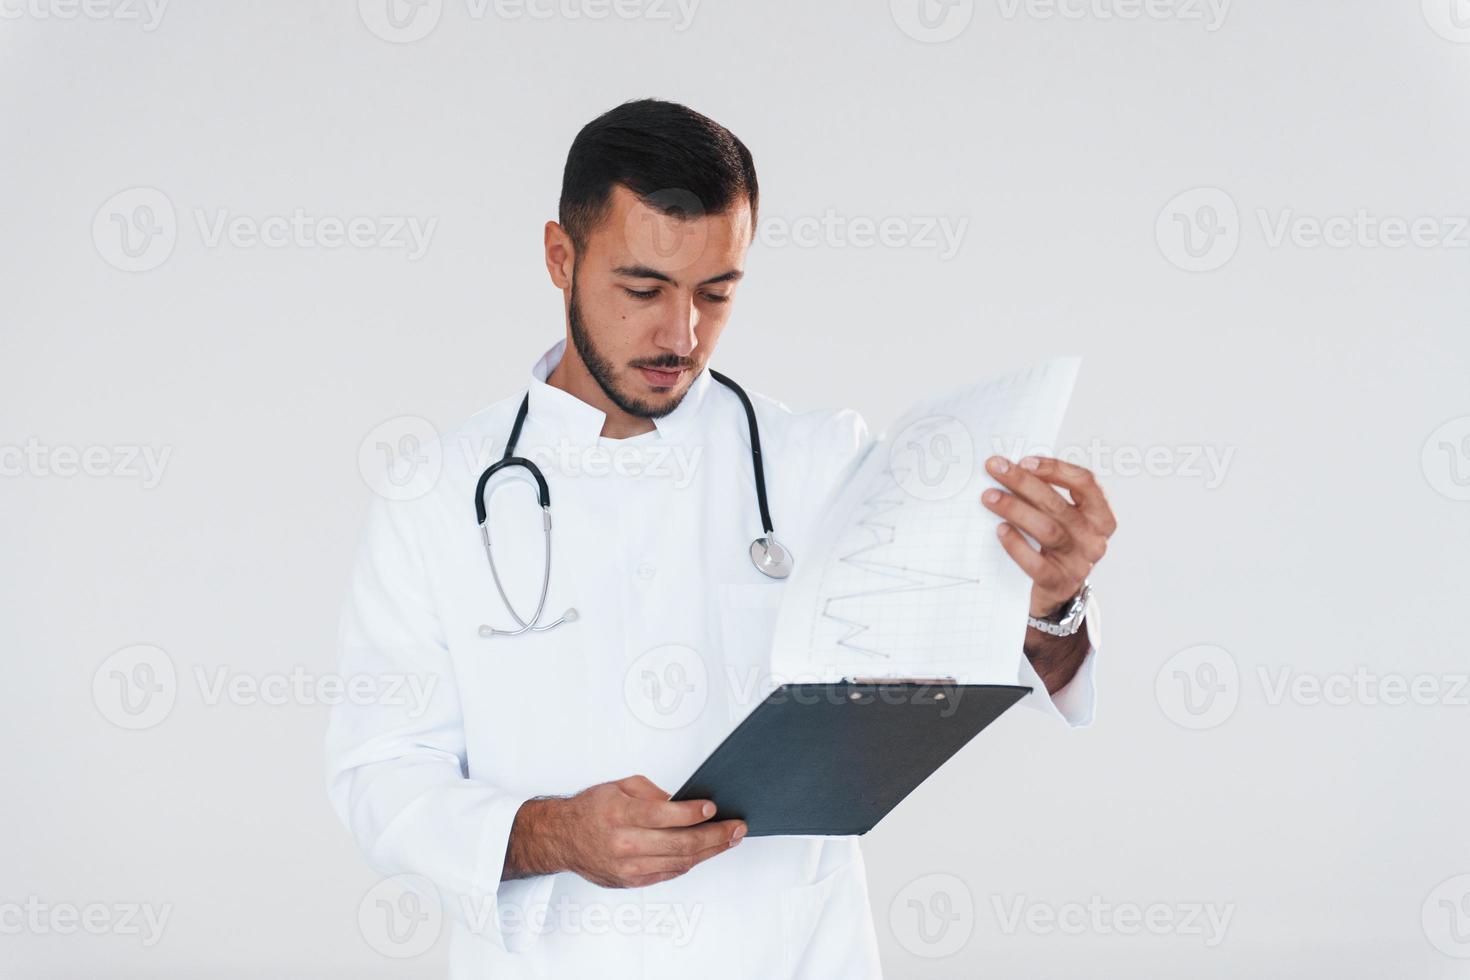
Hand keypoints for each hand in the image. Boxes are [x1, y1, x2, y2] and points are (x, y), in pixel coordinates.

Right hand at [503, 775, 745, 888]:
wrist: (562, 838)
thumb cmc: (592, 809)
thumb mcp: (620, 786)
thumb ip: (652, 794)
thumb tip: (683, 803)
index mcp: (620, 814)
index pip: (665, 815)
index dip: (693, 813)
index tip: (713, 807)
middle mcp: (624, 843)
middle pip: (679, 843)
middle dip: (714, 836)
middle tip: (736, 828)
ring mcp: (627, 867)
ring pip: (679, 862)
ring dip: (709, 851)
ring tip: (729, 840)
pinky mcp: (630, 882)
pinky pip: (669, 873)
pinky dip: (689, 863)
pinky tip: (705, 853)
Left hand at [980, 455, 1116, 618]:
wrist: (1059, 592)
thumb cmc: (1057, 544)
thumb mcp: (1063, 518)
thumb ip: (1048, 494)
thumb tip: (1011, 467)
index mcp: (1101, 516)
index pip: (1085, 482)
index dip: (1055, 468)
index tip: (1024, 461)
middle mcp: (1095, 538)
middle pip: (1058, 504)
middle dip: (1023, 483)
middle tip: (995, 469)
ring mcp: (1079, 562)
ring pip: (1047, 530)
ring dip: (1015, 509)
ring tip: (989, 497)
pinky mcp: (1059, 582)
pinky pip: (1035, 562)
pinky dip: (1016, 544)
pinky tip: (1000, 530)